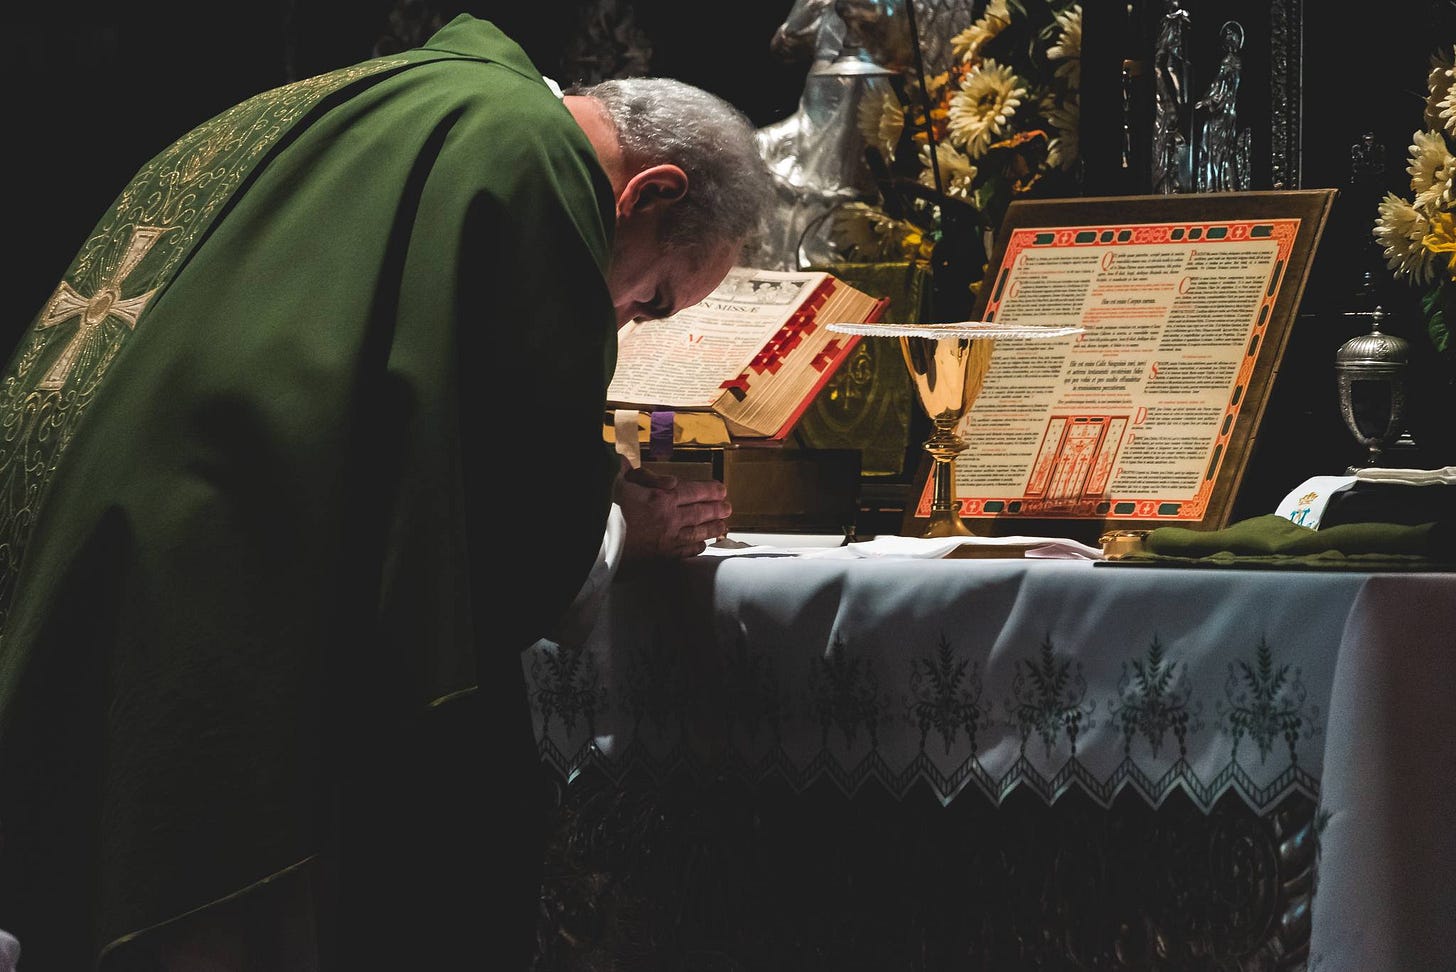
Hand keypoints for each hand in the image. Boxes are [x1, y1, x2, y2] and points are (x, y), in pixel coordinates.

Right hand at [614, 457, 730, 561]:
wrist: (595, 544)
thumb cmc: (603, 510)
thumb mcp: (620, 480)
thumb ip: (645, 476)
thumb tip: (670, 481)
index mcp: (661, 498)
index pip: (693, 492)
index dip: (709, 490)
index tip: (722, 490)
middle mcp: (670, 520)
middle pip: (700, 513)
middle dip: (716, 510)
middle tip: (728, 508)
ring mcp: (667, 541)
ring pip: (697, 534)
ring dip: (712, 529)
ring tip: (724, 527)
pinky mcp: (660, 559)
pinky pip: (685, 553)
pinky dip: (696, 548)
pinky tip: (701, 546)